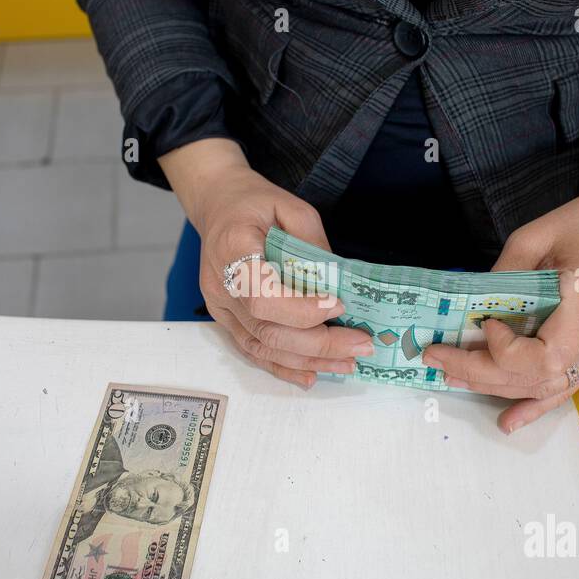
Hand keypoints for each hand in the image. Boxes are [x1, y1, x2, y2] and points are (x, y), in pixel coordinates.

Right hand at [160, 138, 374, 387]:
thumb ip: (313, 243)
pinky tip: (312, 375)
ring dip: (308, 360)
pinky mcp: (225, 319)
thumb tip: (338, 283)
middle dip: (319, 343)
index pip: (263, 294)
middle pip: (267, 328)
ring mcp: (219, 306)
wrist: (218, 206)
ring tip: (347, 362)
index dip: (302, 309)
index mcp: (232, 249)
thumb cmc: (253, 203)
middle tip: (361, 343)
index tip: (339, 304)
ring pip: (262, 346)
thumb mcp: (290, 206)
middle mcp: (220, 284)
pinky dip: (283, 367)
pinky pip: (253, 350)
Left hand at [422, 153, 578, 431]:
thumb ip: (506, 272)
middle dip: (483, 372)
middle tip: (439, 357)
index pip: (547, 354)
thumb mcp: (536, 234)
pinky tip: (509, 423)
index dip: (508, 351)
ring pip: (545, 386)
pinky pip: (564, 387)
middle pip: (538, 375)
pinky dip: (534, 407)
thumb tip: (471, 307)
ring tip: (453, 377)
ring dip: (496, 387)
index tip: (486, 325)